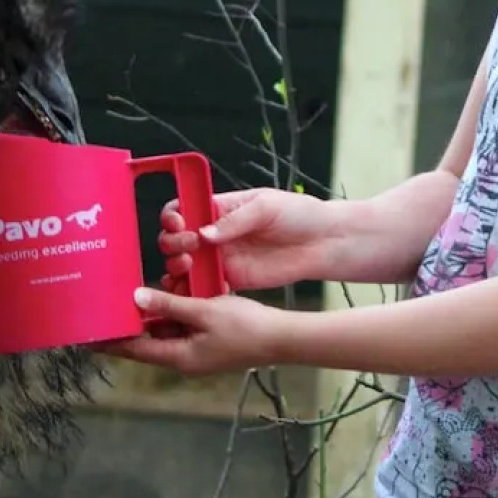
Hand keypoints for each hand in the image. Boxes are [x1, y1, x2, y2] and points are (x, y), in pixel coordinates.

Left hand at [97, 288, 283, 374]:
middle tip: (105, 308)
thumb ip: (170, 305)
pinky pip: (182, 330)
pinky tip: (167, 298)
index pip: (134, 350)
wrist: (281, 339)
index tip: (85, 335)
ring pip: (166, 334)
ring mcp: (197, 353)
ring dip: (152, 318)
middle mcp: (183, 359)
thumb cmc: (245, 327)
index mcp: (178, 357)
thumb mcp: (205, 311)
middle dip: (129, 326)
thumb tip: (136, 299)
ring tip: (130, 299)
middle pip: (147, 343)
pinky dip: (172, 316)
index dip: (110, 342)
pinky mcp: (209, 344)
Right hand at [157, 186, 336, 293]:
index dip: (173, 216)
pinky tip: (193, 290)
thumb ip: (235, 220)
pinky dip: (192, 291)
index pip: (184, 209)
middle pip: (176, 239)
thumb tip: (204, 233)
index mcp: (221, 208)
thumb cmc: (299, 214)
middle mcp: (215, 234)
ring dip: (176, 268)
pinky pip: (204, 287)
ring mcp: (222, 258)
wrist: (324, 242)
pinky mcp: (232, 280)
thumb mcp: (266, 206)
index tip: (179, 222)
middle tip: (190, 246)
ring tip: (186, 267)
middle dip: (173, 243)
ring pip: (184, 266)